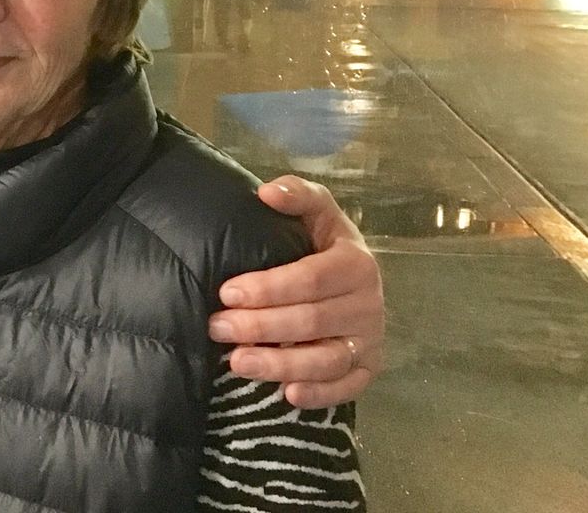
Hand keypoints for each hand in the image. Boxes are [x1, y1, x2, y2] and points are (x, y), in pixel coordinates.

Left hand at [208, 175, 383, 408]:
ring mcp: (369, 340)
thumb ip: (297, 196)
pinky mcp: (367, 368)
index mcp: (355, 263)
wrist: (353, 275)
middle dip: (261, 326)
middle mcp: (368, 304)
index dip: (269, 288)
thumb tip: (267, 192)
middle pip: (312, 321)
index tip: (227, 293)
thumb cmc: (322, 242)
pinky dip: (320, 394)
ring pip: (326, 360)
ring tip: (237, 362)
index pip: (310, 279)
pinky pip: (347, 388)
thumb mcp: (316, 212)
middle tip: (217, 327)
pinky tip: (288, 394)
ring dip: (281, 364)